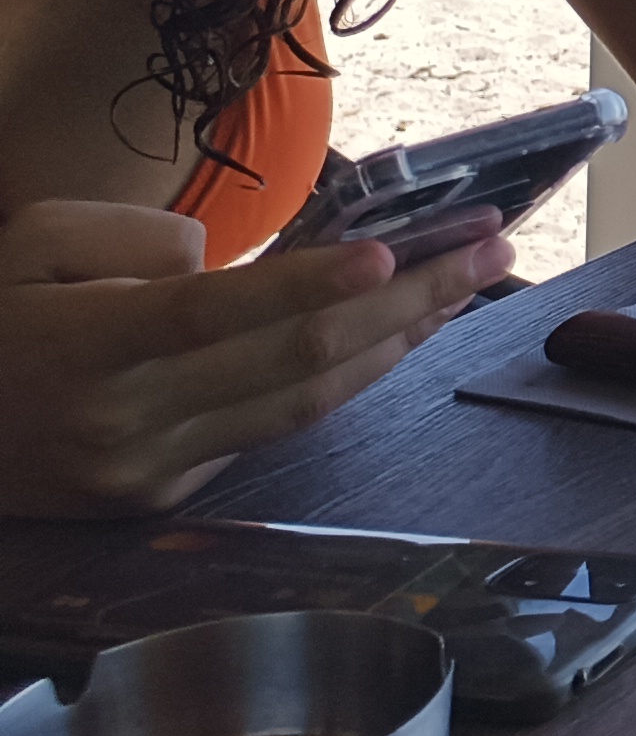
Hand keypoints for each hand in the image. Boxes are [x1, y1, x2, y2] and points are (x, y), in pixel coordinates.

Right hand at [0, 201, 510, 515]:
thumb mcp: (31, 243)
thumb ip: (135, 236)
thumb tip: (226, 259)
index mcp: (88, 345)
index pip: (215, 314)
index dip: (308, 286)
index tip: (389, 255)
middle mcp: (125, 420)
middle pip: (292, 360)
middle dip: (408, 300)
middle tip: (490, 247)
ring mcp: (150, 471)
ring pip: (303, 406)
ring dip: (399, 342)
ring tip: (469, 286)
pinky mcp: (165, 499)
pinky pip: (273, 432)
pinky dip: (345, 380)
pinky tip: (396, 335)